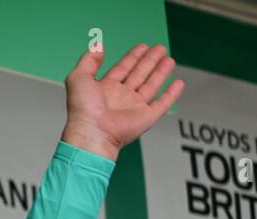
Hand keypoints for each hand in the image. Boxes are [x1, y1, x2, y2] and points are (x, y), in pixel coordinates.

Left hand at [60, 43, 184, 160]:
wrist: (93, 133)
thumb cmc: (83, 110)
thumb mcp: (78, 78)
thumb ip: (88, 60)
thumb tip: (98, 48)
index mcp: (105, 89)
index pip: (122, 69)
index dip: (132, 57)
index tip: (142, 46)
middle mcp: (120, 98)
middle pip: (139, 74)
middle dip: (149, 61)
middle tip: (159, 48)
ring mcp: (134, 108)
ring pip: (151, 86)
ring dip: (160, 72)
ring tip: (169, 59)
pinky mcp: (146, 118)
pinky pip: (162, 104)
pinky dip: (171, 95)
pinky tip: (178, 84)